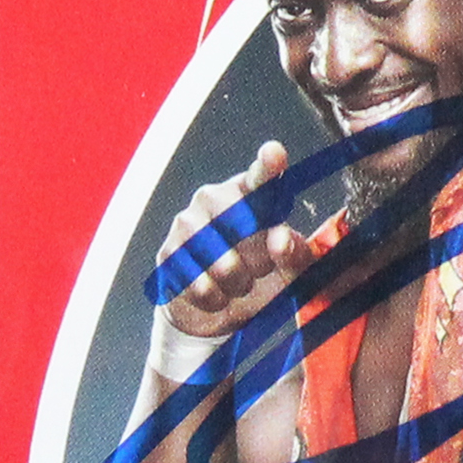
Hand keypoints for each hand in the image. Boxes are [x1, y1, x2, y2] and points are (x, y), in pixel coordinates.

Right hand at [156, 141, 312, 340]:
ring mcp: (186, 224)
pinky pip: (201, 286)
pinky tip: (217, 295)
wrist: (220, 309)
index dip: (268, 165)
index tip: (275, 153)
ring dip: (239, 286)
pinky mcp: (167, 255)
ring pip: (224, 265)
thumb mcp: (290, 268)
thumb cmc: (261, 276)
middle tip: (260, 270)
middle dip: (261, 261)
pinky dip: (216, 300)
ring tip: (238, 284)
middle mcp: (213, 198)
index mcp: (249, 192)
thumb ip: (294, 252)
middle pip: (245, 228)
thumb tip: (280, 240)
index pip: (261, 176)